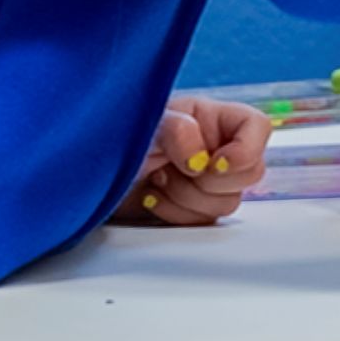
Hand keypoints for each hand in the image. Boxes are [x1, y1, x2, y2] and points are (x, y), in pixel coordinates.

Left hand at [110, 95, 269, 226]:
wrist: (83, 174)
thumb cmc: (110, 136)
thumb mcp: (143, 122)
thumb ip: (176, 129)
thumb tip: (200, 158)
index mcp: (210, 118)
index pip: (256, 127)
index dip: (247, 149)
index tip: (215, 165)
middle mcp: (215, 148)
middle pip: (251, 172)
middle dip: (210, 181)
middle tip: (178, 171)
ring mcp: (205, 182)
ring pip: (228, 202)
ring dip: (188, 198)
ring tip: (158, 181)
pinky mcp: (191, 209)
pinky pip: (204, 222)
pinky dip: (176, 214)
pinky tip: (153, 198)